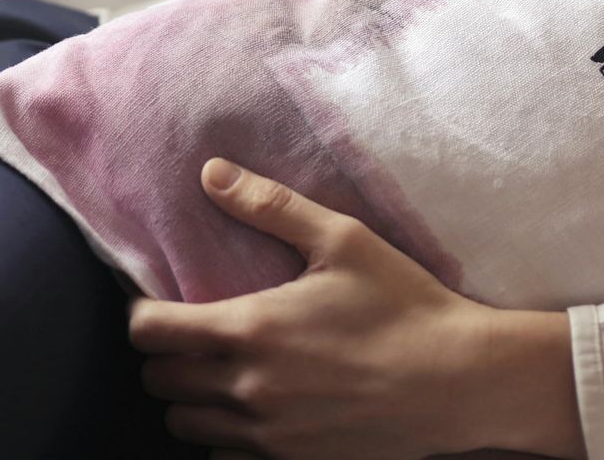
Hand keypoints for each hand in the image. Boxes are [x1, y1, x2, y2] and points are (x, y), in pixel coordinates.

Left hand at [128, 159, 577, 458]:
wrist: (459, 382)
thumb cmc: (404, 305)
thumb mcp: (344, 240)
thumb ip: (271, 207)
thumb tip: (212, 173)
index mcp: (251, 329)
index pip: (150, 332)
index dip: (144, 316)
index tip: (162, 304)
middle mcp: (248, 389)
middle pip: (159, 382)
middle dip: (167, 356)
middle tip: (197, 335)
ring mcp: (268, 435)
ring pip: (185, 425)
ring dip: (192, 399)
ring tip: (223, 373)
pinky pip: (225, 457)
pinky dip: (227, 436)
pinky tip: (258, 410)